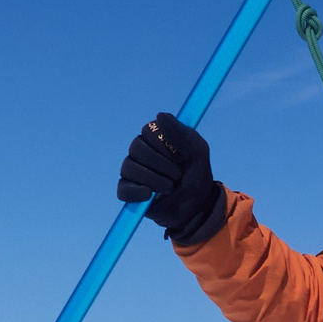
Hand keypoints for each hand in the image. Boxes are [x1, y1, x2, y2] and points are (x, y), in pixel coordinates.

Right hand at [117, 113, 228, 246]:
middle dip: (162, 163)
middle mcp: (141, 152)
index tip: (180, 156)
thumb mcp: (198, 151)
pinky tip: (150, 195)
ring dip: (155, 179)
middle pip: (137, 147)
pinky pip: (123, 188)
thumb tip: (160, 115)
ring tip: (170, 188)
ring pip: (130, 167)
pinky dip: (137, 192)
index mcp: (156, 138)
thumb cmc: (196, 175)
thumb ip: (182, 133)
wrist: (197, 206)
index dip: (164, 143)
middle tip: (177, 174)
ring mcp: (133, 171)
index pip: (148, 130)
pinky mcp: (129, 191)